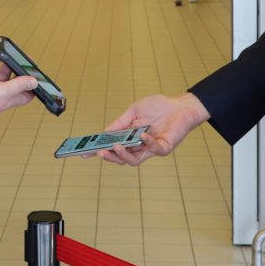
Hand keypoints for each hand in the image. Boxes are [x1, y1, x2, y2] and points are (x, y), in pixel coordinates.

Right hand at [0, 53, 37, 124]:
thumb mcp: (4, 91)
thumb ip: (19, 85)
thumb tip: (34, 82)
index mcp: (11, 97)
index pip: (27, 93)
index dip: (32, 86)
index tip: (36, 75)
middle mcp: (2, 92)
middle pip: (15, 79)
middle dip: (20, 70)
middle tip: (24, 58)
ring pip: (2, 72)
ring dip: (7, 63)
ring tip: (11, 52)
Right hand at [95, 93, 209, 165]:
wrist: (180, 105)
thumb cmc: (159, 106)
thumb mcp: (134, 111)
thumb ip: (120, 122)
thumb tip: (105, 132)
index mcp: (130, 137)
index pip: (112, 147)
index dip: (99, 150)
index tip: (84, 152)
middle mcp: (139, 146)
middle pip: (121, 158)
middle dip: (109, 156)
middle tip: (99, 153)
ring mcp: (151, 148)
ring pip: (134, 160)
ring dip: (123, 155)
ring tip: (116, 147)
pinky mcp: (164, 147)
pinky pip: (154, 150)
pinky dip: (147, 143)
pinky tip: (142, 135)